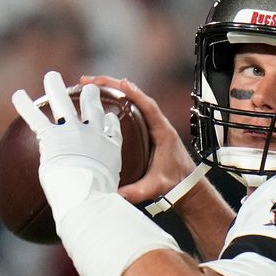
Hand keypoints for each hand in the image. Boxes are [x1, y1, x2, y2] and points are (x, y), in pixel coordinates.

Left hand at [12, 71, 122, 222]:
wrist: (87, 193)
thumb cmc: (99, 199)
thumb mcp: (111, 194)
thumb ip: (107, 194)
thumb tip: (108, 214)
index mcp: (109, 147)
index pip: (111, 128)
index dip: (109, 119)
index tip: (108, 114)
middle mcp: (93, 134)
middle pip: (93, 108)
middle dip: (90, 95)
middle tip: (88, 87)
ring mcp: (73, 132)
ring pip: (63, 103)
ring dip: (55, 87)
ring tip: (52, 76)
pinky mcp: (53, 136)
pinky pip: (36, 117)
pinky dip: (25, 105)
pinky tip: (17, 95)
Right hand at [79, 75, 196, 203]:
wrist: (186, 186)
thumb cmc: (177, 182)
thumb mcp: (157, 186)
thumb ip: (139, 191)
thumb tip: (118, 194)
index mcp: (163, 131)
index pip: (149, 106)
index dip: (134, 94)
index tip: (120, 83)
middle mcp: (157, 124)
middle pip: (135, 98)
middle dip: (112, 86)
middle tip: (89, 80)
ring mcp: (151, 126)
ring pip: (131, 102)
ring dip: (112, 91)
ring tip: (89, 85)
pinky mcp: (145, 131)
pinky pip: (129, 111)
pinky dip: (115, 102)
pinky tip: (100, 102)